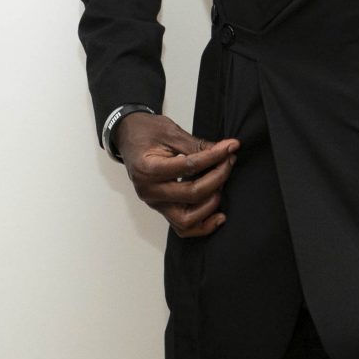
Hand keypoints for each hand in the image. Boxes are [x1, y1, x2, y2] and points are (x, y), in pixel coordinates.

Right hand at [117, 113, 239, 237]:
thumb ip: (196, 145)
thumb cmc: (145, 132)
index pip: (189, 167)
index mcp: (148, 168)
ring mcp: (154, 203)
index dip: (214, 157)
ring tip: (222, 184)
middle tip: (229, 161)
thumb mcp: (170, 131)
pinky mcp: (161, 208)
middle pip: (191, 194)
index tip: (231, 147)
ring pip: (186, 219)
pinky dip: (202, 225)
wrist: (127, 137)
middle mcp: (149, 191)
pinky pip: (182, 226)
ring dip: (211, 204)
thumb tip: (225, 150)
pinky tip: (218, 216)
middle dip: (217, 177)